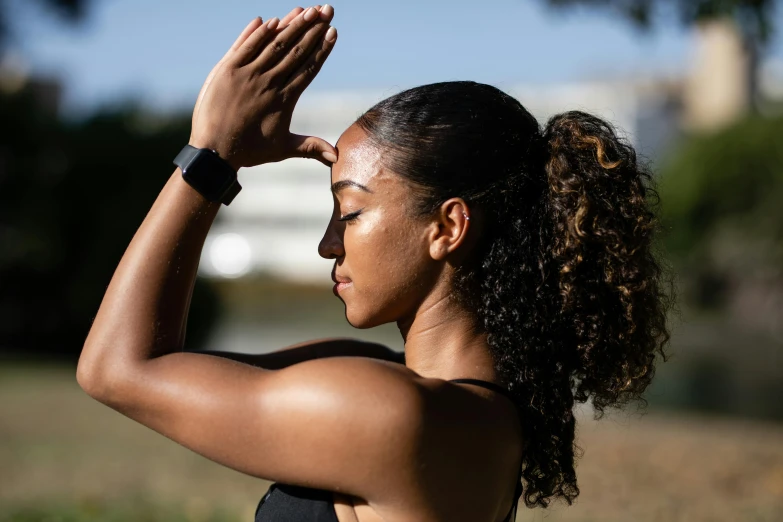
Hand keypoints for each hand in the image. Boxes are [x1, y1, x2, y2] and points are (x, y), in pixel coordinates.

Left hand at [189, 5, 337, 168]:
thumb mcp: (282, 149)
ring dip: (291, 25)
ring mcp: (247, 75)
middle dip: (313, 29)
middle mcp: (268, 84)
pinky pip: (246, 46)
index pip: (308, 68)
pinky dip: (259, 33)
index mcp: (284, 100)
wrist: (214, 151)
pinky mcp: (227, 70)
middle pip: (296, 51)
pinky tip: (272, 20)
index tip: (333, 31)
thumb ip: (311, 147)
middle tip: (327, 10)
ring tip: (307, 10)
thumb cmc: (249, 151)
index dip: (322, 48)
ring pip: (274, 45)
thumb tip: (337, 158)